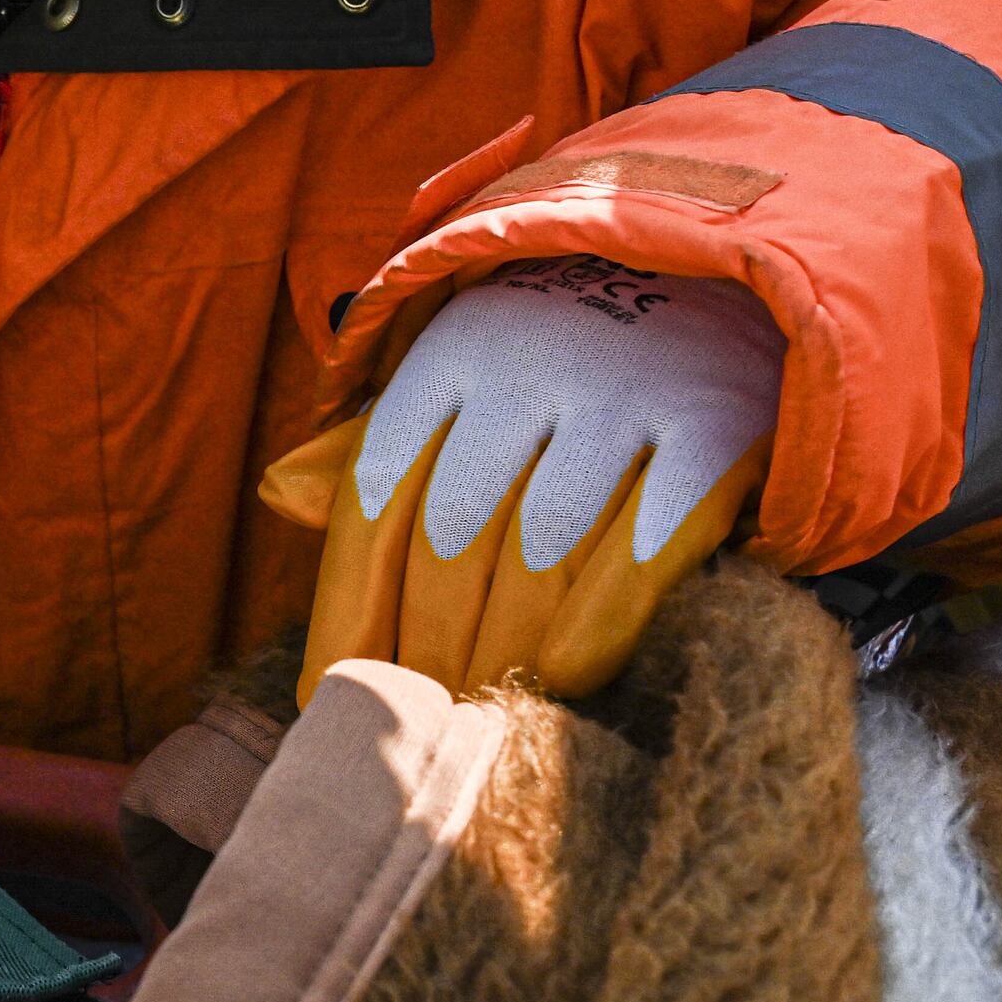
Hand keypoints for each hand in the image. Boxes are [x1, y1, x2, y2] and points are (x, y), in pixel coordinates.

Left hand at [267, 257, 776, 701]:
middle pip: (452, 537)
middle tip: (424, 729)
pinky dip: (606, 612)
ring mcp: (625, 392)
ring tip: (481, 720)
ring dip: (504, 647)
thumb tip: (282, 497)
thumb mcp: (464, 375)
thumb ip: (375, 444)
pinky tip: (565, 674)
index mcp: (448, 356)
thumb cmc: (564, 351)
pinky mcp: (714, 423)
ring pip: (543, 546)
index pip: (376, 497)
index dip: (351, 608)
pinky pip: (653, 534)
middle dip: (428, 649)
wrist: (719, 273)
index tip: (335, 696)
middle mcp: (527, 365)